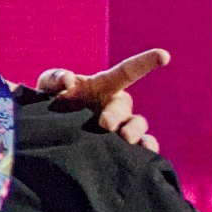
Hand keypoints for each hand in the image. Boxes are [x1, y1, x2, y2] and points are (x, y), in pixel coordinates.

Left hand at [27, 45, 165, 153]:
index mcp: (103, 85)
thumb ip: (54, 78)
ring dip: (135, 132)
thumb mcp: (47, 86)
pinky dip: (147, 150)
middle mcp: (116, 104)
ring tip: (126, 139)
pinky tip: (146, 155)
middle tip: (105, 124)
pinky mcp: (120, 146)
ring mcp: (121, 126)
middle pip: (125, 106)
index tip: (163, 56)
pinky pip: (141, 148)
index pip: (127, 71)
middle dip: (116, 114)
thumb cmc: (53, 101)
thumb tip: (68, 80)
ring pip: (138, 126)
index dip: (145, 62)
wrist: (50, 131)